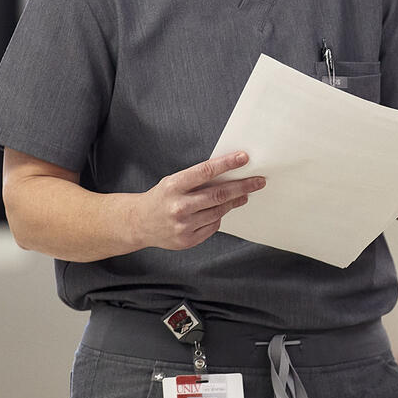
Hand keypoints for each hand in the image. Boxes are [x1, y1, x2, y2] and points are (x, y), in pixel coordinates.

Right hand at [132, 151, 264, 249]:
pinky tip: (219, 211)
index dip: (227, 164)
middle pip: (218, 195)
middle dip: (242, 186)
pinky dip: (219, 217)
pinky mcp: (187, 240)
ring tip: (244, 195)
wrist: (138, 223)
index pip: (205, 171)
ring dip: (235, 201)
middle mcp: (178, 206)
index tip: (244, 158)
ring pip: (218, 211)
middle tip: (258, 181)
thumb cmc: (161, 197)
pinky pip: (213, 226)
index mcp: (173, 186)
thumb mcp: (174, 181)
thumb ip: (198, 179)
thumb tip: (230, 173)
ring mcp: (183, 225)